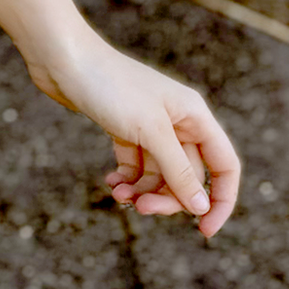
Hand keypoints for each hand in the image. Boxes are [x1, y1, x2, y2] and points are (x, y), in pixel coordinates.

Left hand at [28, 23, 240, 237]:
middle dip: (168, 198)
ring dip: (143, 191)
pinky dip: (126, 179)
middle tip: (142, 207)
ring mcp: (150, 126)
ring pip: (160, 174)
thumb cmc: (110, 86)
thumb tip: (200, 206)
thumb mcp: (149, 131)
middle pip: (188, 176)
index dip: (221, 200)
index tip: (204, 231)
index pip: (224, 166)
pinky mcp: (124, 128)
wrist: (63, 57)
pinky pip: (135, 166)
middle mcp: (177, 121)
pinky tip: (111, 183)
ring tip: (119, 195)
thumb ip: (178, 170)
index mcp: (195, 116)